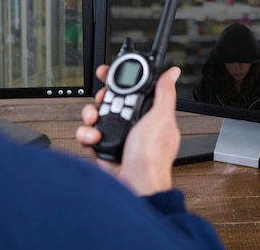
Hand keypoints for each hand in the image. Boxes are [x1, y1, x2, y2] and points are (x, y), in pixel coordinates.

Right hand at [76, 65, 181, 195]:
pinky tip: (94, 138)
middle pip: (110, 99)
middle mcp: (132, 123)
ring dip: (91, 116)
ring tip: (95, 122)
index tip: (108, 73)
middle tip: (101, 100)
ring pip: (96, 115)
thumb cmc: (153, 157)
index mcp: (148, 113)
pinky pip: (89, 134)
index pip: (132, 88)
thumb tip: (173, 73)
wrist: (137, 186)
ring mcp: (117, 135)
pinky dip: (87, 135)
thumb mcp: (161, 118)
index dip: (119, 78)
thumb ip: (164, 93)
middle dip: (102, 97)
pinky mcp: (104, 147)